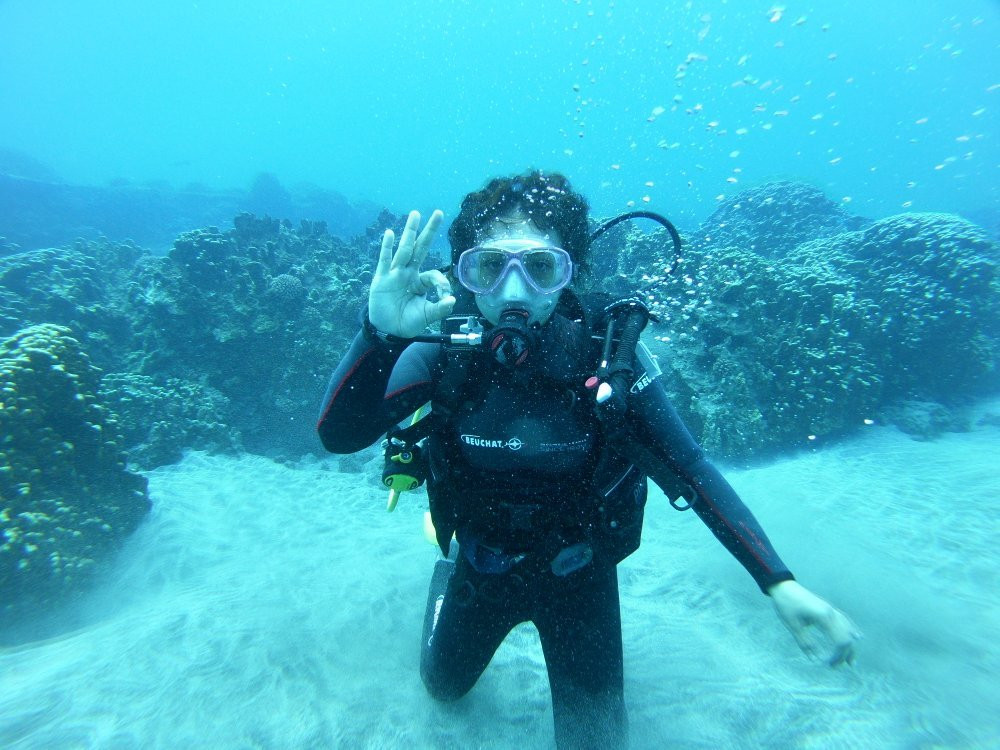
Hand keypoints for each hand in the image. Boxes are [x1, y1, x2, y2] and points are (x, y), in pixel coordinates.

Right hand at [369, 209, 455, 337]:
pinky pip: (385, 261)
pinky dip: (387, 247)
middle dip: (429, 232)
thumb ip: (439, 309)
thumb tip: (453, 300)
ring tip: (416, 214)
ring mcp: (394, 274)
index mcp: (420, 282)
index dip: (442, 283)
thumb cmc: (407, 322)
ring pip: (404, 250)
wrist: (388, 331)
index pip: (434, 275)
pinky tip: (390, 233)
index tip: (445, 295)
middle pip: (421, 248)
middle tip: (439, 213)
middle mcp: (408, 273)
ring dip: (410, 232)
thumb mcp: (427, 316)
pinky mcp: (381, 279)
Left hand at [768, 580, 860, 665]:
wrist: (783, 587)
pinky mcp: (829, 608)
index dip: (838, 656)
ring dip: (850, 646)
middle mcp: (832, 613)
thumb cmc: (786, 605)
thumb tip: (815, 660)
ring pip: (848, 629)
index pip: (840, 641)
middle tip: (834, 667)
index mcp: (824, 617)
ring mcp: (831, 609)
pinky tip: (857, 637)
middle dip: (844, 654)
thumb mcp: (793, 626)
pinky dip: (851, 630)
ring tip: (851, 662)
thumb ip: (805, 643)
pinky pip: (845, 620)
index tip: (829, 665)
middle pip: (847, 637)